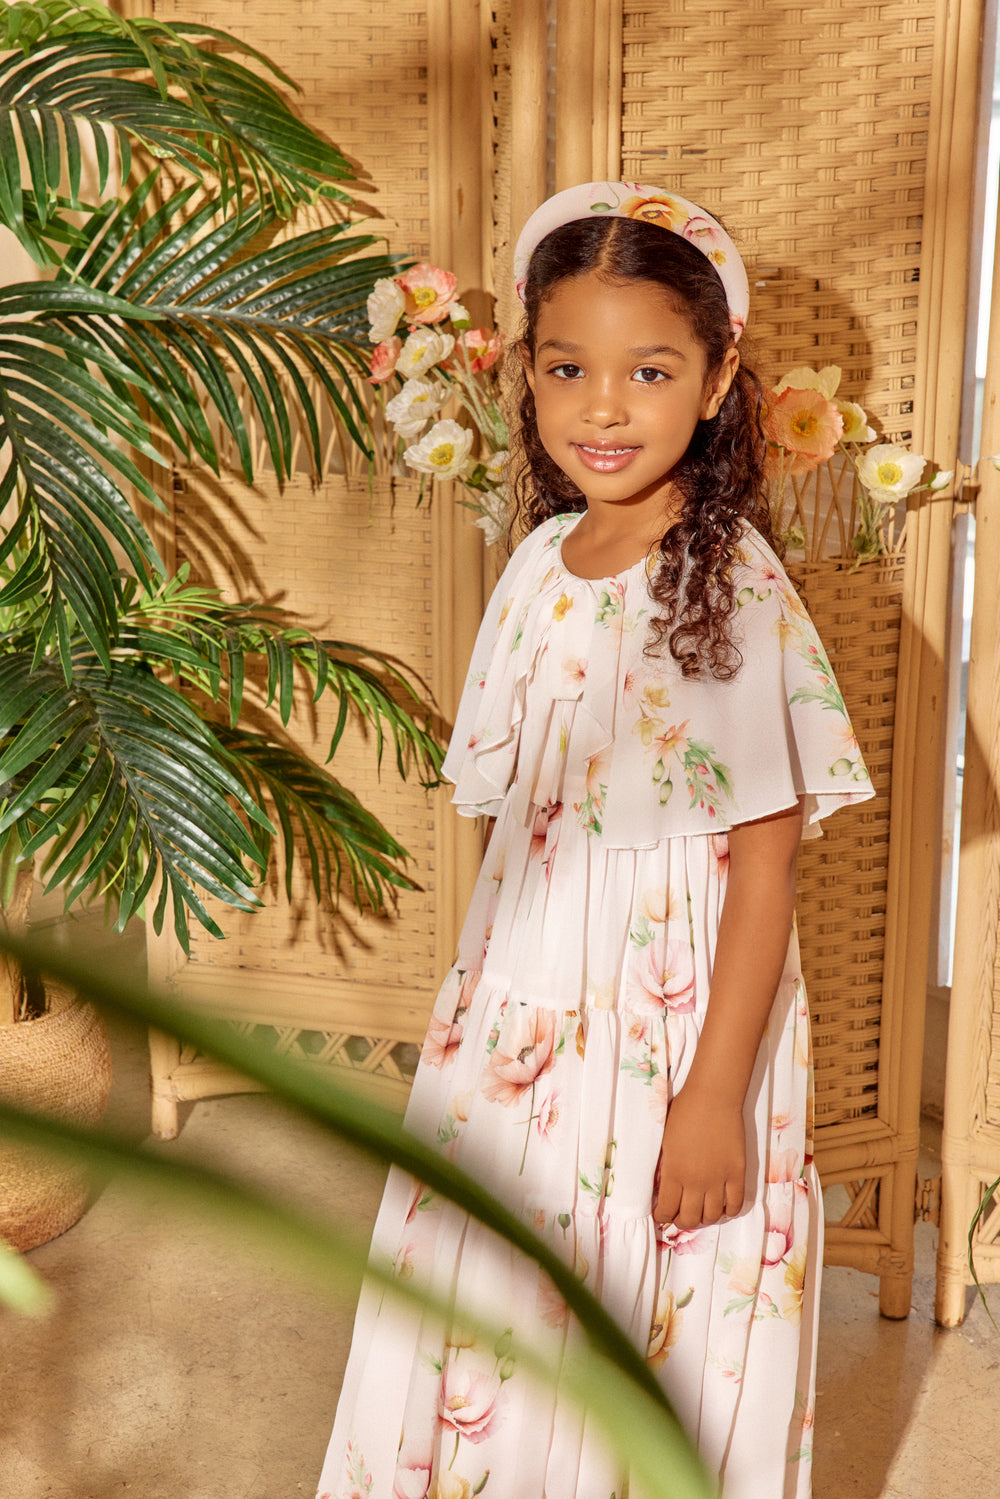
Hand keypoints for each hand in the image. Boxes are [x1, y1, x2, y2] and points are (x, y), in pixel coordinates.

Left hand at [653, 1086, 745, 1229]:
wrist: (713, 1096)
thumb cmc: (684, 1111)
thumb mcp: (664, 1140)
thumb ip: (664, 1167)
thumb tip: (661, 1187)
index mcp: (674, 1172)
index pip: (666, 1209)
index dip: (662, 1215)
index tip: (661, 1213)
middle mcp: (696, 1181)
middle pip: (689, 1219)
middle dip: (681, 1221)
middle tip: (679, 1216)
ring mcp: (719, 1179)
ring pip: (712, 1216)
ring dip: (704, 1219)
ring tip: (700, 1212)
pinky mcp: (737, 1173)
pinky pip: (735, 1204)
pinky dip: (729, 1211)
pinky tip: (722, 1207)